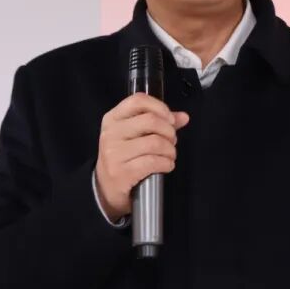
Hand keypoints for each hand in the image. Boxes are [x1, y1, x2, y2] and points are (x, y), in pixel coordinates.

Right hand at [94, 93, 188, 223]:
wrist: (106, 188)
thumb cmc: (123, 157)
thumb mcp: (134, 136)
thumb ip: (159, 122)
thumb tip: (183, 117)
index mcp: (113, 118)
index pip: (138, 100)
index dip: (160, 107)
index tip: (170, 119)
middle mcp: (111, 133)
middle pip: (151, 120)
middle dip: (169, 132)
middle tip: (171, 141)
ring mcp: (114, 153)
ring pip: (155, 142)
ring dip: (170, 150)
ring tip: (169, 155)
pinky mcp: (122, 172)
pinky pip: (153, 162)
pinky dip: (167, 163)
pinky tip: (166, 165)